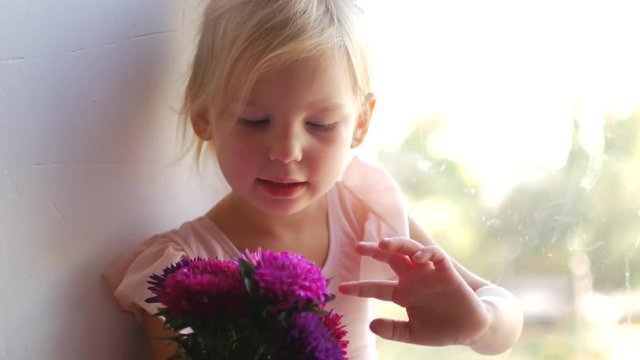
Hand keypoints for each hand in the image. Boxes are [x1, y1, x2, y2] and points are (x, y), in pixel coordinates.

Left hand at [339, 237, 489, 346]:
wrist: (472, 329)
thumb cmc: (442, 329)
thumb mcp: (414, 333)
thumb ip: (393, 330)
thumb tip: (371, 325)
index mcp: (403, 293)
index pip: (377, 287)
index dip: (360, 287)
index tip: (341, 288)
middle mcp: (413, 278)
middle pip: (390, 258)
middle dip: (374, 250)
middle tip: (357, 247)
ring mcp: (429, 273)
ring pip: (409, 250)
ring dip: (397, 244)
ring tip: (382, 244)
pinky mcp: (446, 271)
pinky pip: (435, 255)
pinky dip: (426, 253)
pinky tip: (417, 257)